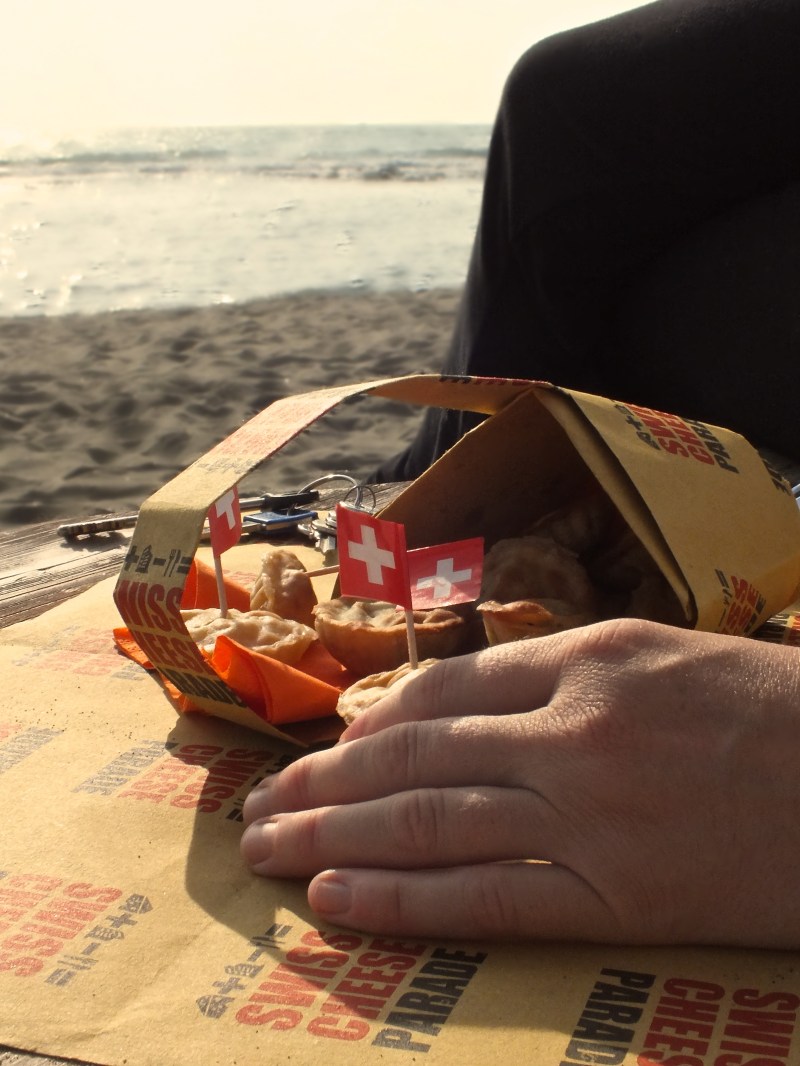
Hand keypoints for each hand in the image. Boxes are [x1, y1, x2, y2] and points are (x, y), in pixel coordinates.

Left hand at [241, 618, 799, 945]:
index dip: (372, 724)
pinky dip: (405, 898)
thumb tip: (476, 701)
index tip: (328, 749)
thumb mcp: (665, 655)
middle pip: (414, 755)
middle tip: (262, 806)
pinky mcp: (620, 894)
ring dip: (336, 835)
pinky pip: (488, 897)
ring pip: (430, 820)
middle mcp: (572, 728)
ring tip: (269, 850)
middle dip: (324, 782)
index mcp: (588, 658)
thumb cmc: (774, 709)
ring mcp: (590, 813)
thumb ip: (566, 673)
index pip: (444, 692)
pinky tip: (340, 897)